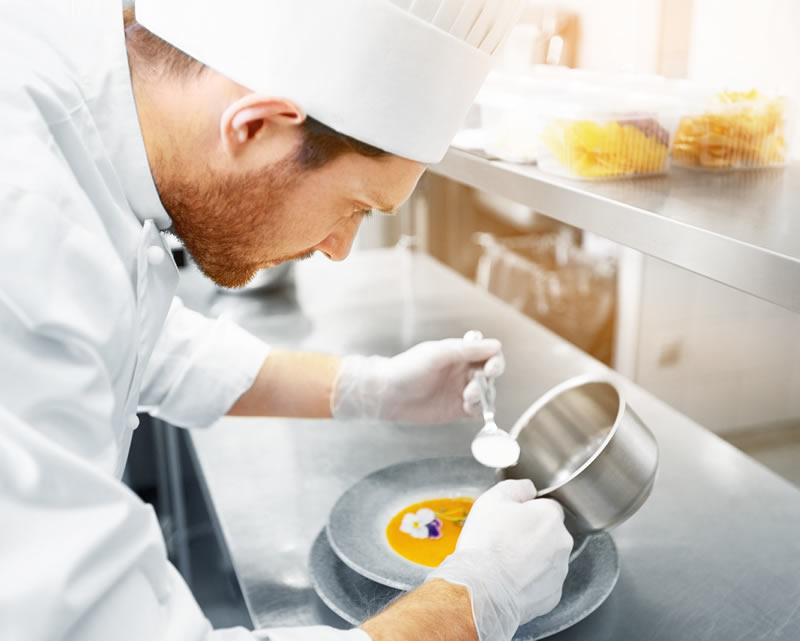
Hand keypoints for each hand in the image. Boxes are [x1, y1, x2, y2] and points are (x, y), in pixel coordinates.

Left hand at [330, 335, 504, 422]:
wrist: (387, 394)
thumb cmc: (408, 369)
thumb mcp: (438, 354)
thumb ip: (467, 350)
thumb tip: (496, 346)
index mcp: (459, 353)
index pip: (489, 354)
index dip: (495, 361)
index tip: (490, 369)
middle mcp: (463, 371)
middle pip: (491, 375)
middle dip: (487, 382)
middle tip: (472, 388)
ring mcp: (461, 391)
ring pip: (487, 394)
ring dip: (482, 397)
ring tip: (465, 399)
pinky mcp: (457, 410)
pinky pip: (478, 411)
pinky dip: (480, 410)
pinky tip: (467, 408)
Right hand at [427, 480, 572, 640]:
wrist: (479, 591)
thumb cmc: (485, 544)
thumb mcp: (492, 499)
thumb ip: (516, 487)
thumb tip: (528, 489)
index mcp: (550, 516)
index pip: (545, 506)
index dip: (525, 512)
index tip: (509, 520)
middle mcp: (562, 543)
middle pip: (547, 533)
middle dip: (530, 535)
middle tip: (504, 542)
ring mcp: (559, 572)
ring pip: (547, 558)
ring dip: (531, 558)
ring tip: (504, 564)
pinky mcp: (552, 597)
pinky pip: (542, 583)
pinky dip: (530, 581)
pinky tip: (510, 581)